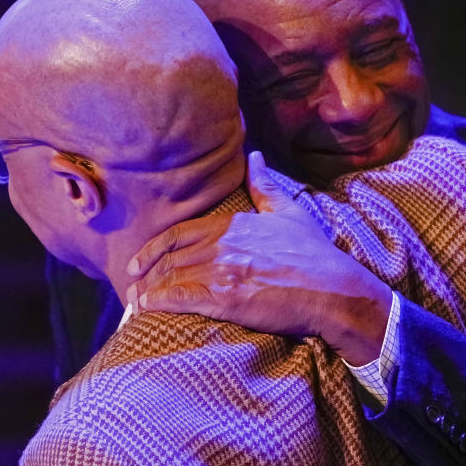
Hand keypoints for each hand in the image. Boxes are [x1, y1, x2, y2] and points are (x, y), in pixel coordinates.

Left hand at [126, 151, 392, 364]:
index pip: (178, 233)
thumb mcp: (290, 212)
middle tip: (132, 284)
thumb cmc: (314, 254)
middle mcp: (222, 244)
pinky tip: (145, 309)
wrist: (333, 289)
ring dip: (146, 290)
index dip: (153, 248)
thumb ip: (266, 186)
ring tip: (135, 301)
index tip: (139, 261)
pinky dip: (157, 302)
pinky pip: (179, 298)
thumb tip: (254, 156)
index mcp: (232, 224)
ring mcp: (222, 271)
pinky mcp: (225, 298)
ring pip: (169, 277)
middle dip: (145, 271)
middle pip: (168, 257)